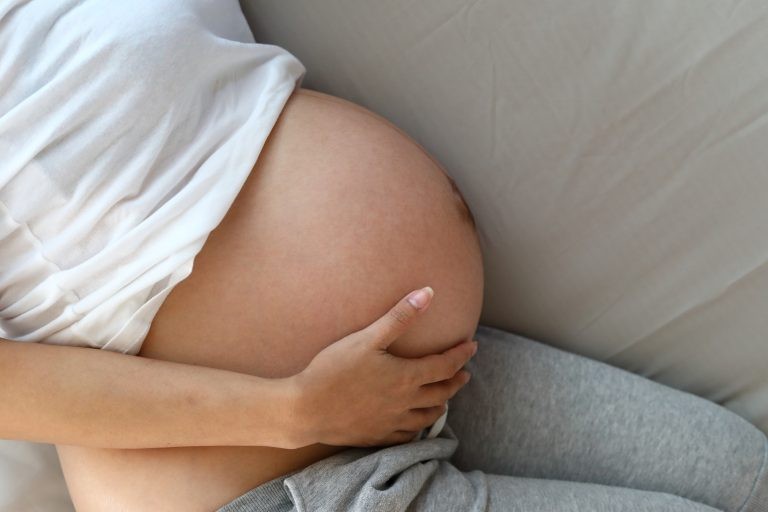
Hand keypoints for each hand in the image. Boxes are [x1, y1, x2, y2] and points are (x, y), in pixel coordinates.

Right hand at [285, 286, 477, 448]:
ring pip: (428, 417)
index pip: (445, 365)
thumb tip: (428, 293)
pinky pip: (407, 436)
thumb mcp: (368, 338)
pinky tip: (415, 424)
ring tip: (445, 399)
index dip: (461, 355)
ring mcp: (392, 423)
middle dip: (456, 380)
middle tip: (464, 373)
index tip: (472, 346)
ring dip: (441, 405)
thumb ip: (400, 316)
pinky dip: (418, 428)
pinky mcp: (376, 436)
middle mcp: (405, 403)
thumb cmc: (333, 369)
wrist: (305, 409)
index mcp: (406, 377)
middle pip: (442, 393)